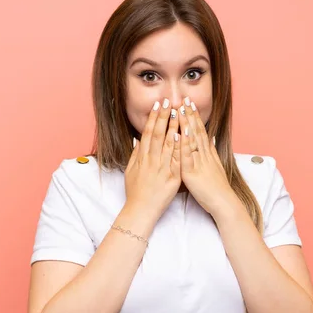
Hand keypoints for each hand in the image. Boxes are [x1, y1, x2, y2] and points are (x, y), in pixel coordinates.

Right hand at [124, 99, 180, 220]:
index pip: (148, 133)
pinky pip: (176, 159)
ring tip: (176, 112)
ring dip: (172, 126)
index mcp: (142, 157)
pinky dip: (178, 147)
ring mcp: (161, 168)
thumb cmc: (136, 191)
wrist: (141, 210)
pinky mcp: (171, 177)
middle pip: (157, 134)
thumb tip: (136, 138)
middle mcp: (151, 160)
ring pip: (167, 144)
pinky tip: (181, 135)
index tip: (157, 105)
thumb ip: (135, 154)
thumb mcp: (131, 170)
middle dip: (163, 117)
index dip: (153, 118)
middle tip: (167, 101)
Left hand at [178, 97, 235, 215]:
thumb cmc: (217, 188)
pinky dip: (184, 143)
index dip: (195, 117)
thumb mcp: (215, 166)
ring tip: (181, 109)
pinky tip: (181, 132)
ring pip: (192, 139)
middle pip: (197, 131)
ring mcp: (198, 162)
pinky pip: (187, 155)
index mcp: (206, 154)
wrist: (224, 203)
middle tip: (185, 99)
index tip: (190, 104)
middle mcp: (203, 154)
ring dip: (187, 123)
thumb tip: (212, 139)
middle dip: (190, 114)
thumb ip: (211, 152)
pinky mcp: (192, 172)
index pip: (200, 131)